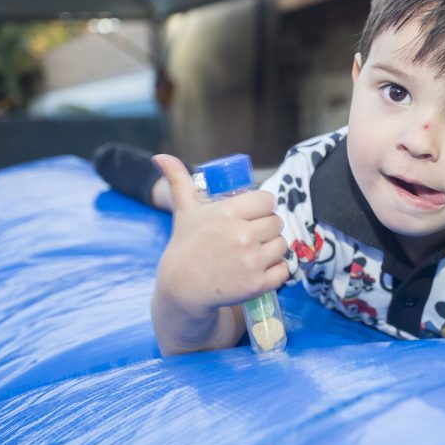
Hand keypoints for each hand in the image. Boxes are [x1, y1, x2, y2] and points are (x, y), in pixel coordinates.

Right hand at [150, 154, 287, 349]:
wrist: (182, 287)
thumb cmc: (186, 245)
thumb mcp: (184, 210)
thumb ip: (177, 180)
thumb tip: (160, 156)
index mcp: (228, 214)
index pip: (267, 200)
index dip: (262, 206)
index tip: (253, 213)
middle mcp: (242, 236)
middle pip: (276, 222)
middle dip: (266, 227)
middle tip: (252, 233)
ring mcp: (251, 261)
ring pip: (282, 245)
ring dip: (273, 248)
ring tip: (255, 251)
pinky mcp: (257, 283)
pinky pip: (284, 270)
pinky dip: (277, 270)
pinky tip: (261, 268)